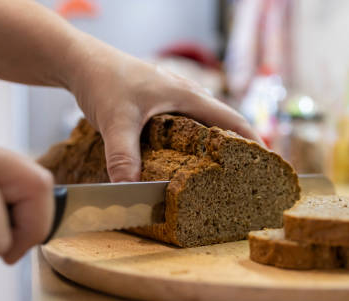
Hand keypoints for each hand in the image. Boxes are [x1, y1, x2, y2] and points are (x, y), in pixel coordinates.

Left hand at [66, 36, 263, 181]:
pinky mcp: (161, 103)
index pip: (231, 119)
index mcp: (188, 95)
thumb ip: (124, 156)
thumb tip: (131, 190)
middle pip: (224, 122)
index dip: (251, 141)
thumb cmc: (103, 81)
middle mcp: (187, 95)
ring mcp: (174, 98)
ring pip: (205, 123)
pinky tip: (188, 158)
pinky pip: (188, 124)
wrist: (81, 62)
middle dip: (238, 146)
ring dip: (217, 143)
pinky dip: (195, 141)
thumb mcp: (115, 121)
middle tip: (248, 174)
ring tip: (223, 171)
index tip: (267, 163)